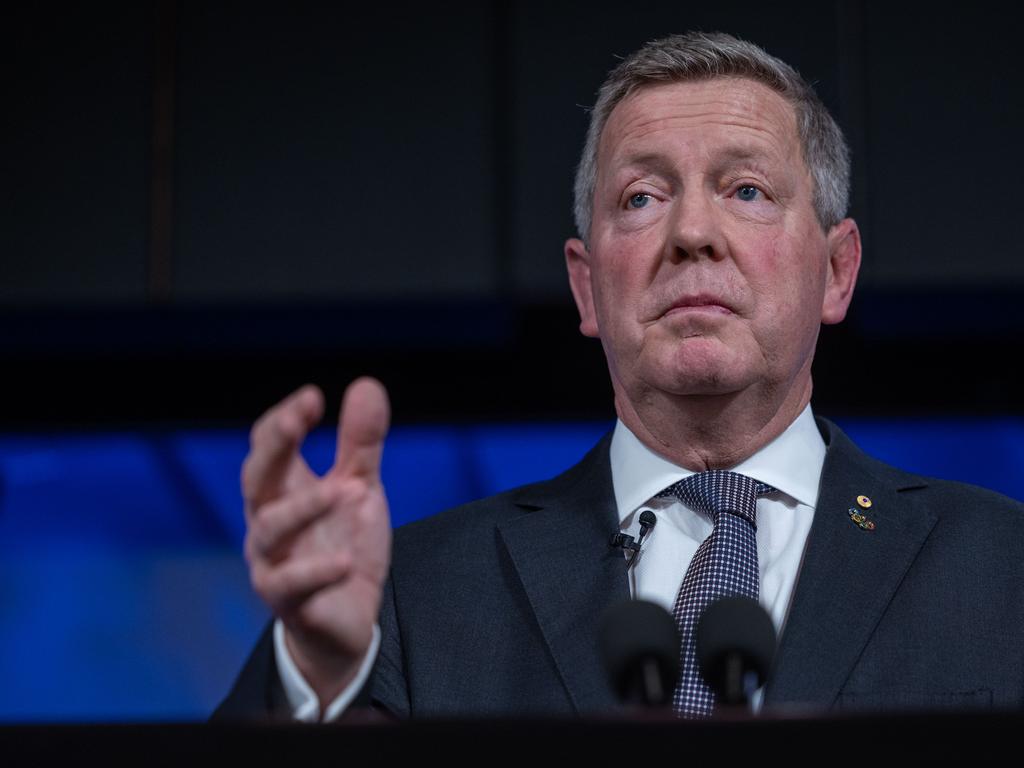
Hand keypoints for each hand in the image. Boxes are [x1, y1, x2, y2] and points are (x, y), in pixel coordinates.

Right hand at [242, 377, 391, 705]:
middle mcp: (268, 520)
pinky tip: (345, 559)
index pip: (268, 444)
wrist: (347, 619)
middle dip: (274, 445)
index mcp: (284, 488)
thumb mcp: (359, 488)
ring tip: (348, 490)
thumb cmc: (343, 544)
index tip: (313, 397)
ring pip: (270, 528)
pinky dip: (317, 570)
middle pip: (255, 476)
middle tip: (297, 419)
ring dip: (307, 506)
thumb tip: (366, 384)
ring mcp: (272, 561)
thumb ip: (361, 443)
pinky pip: (291, 584)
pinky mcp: (287, 601)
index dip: (285, 418)